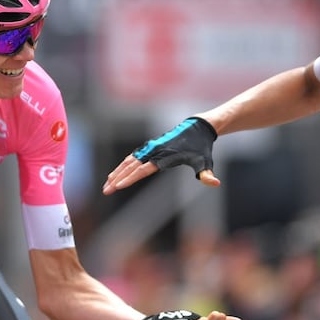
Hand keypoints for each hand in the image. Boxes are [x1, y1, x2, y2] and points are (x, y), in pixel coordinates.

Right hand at [102, 117, 220, 194]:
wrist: (198, 128)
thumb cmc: (201, 148)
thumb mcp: (205, 162)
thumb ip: (207, 175)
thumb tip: (214, 184)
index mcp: (165, 157)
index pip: (144, 170)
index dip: (130, 178)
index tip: (118, 186)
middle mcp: (155, 152)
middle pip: (131, 167)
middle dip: (117, 179)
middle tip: (105, 191)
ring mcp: (151, 148)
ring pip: (129, 162)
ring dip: (116, 173)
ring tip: (106, 184)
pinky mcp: (150, 148)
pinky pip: (132, 158)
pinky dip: (122, 166)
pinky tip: (115, 174)